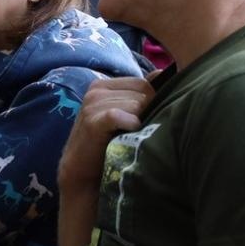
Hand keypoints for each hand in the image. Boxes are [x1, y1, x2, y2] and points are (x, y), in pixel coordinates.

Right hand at [58, 75, 155, 190]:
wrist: (82, 171)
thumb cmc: (107, 143)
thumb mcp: (124, 115)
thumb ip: (140, 95)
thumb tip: (162, 73)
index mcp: (104, 85)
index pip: (144, 82)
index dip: (153, 100)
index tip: (148, 119)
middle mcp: (96, 90)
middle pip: (143, 91)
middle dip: (149, 110)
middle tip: (141, 130)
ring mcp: (92, 104)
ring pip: (136, 103)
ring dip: (141, 121)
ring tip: (133, 136)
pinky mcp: (91, 120)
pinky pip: (120, 115)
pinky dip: (129, 124)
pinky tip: (129, 133)